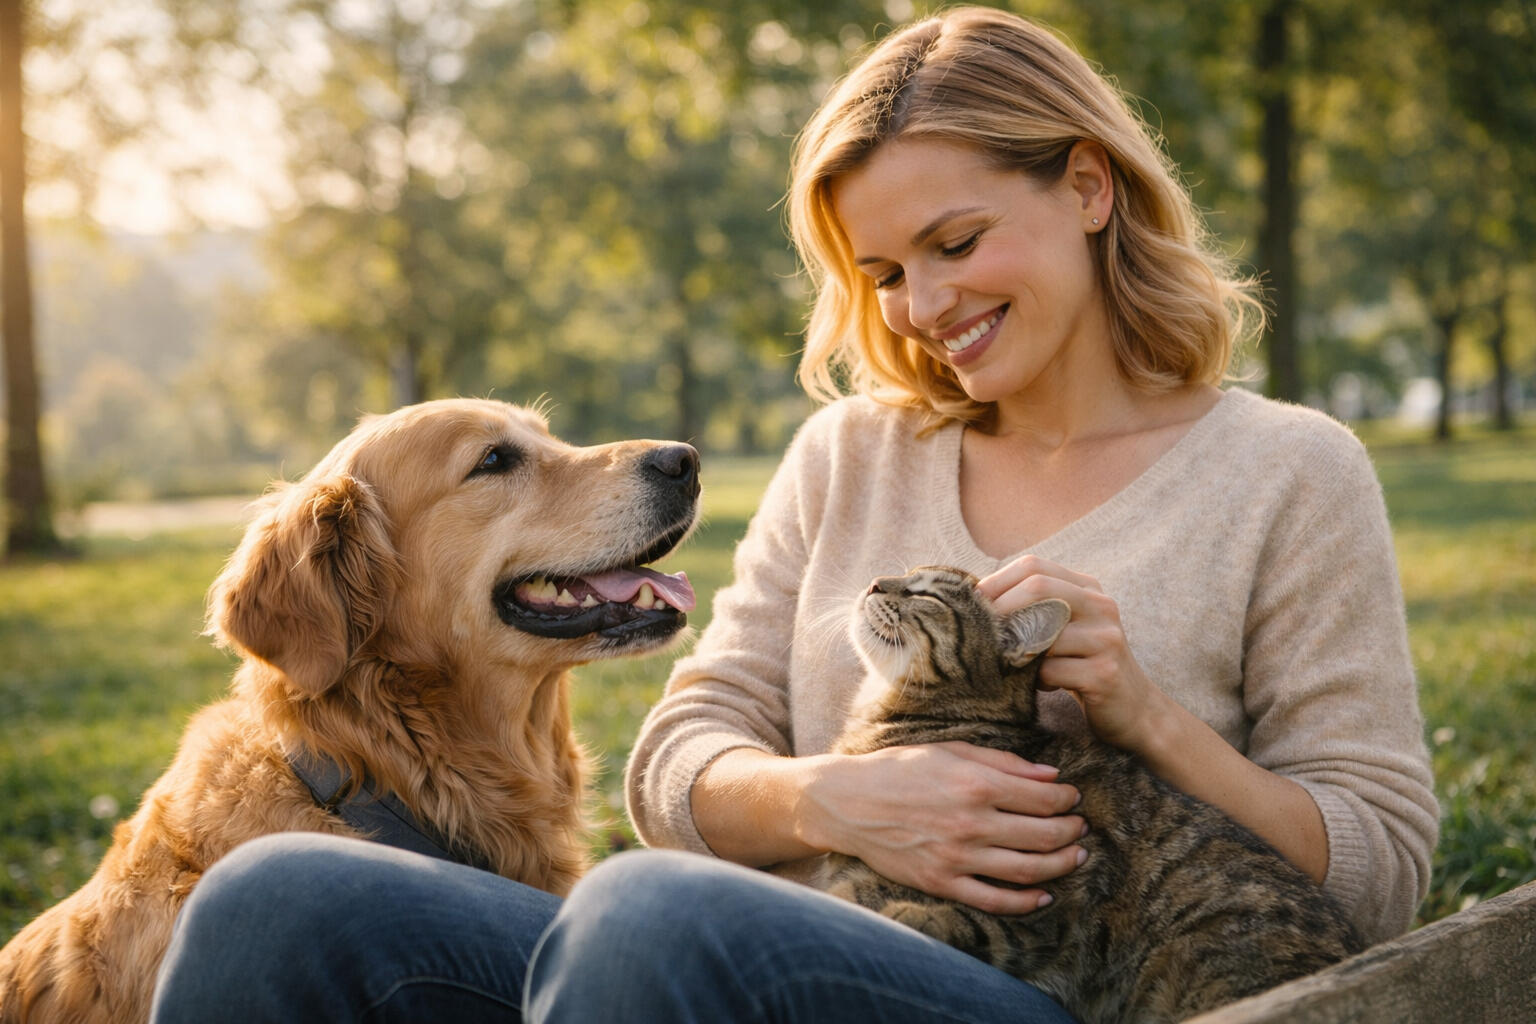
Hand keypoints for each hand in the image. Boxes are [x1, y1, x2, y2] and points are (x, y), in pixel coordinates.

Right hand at [803, 741, 1084, 914]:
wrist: (848, 802)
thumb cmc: (899, 769)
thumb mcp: (950, 751)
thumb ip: (1003, 762)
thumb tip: (1051, 775)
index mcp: (976, 784)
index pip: (1043, 798)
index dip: (1067, 800)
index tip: (1073, 799)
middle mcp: (971, 823)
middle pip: (1043, 835)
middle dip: (1072, 832)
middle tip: (1081, 828)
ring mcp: (957, 857)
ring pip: (1028, 870)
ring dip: (1061, 865)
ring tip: (1075, 857)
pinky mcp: (942, 883)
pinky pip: (995, 900)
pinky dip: (1026, 902)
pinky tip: (1043, 896)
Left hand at [978, 554, 1169, 752]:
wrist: (1135, 709)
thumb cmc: (1083, 666)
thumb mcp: (1063, 627)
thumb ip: (1033, 608)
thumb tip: (974, 598)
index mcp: (1087, 588)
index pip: (1033, 566)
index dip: (996, 582)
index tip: (973, 605)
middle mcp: (1101, 606)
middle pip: (1037, 588)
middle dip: (1000, 609)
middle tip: (979, 633)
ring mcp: (1106, 638)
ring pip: (1040, 633)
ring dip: (1016, 652)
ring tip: (1015, 666)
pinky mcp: (1104, 673)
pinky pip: (1050, 671)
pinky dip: (1035, 680)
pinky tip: (1043, 686)